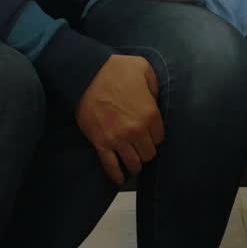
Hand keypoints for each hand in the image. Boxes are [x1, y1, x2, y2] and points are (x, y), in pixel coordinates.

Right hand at [75, 54, 164, 184]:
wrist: (86, 73)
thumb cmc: (116, 69)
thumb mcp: (144, 69)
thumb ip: (154, 86)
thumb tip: (155, 99)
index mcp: (150, 113)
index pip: (160, 137)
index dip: (155, 136)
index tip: (150, 134)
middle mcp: (137, 130)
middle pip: (149, 153)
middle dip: (146, 151)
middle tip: (141, 147)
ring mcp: (118, 139)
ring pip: (134, 163)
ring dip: (134, 165)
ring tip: (133, 164)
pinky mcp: (101, 143)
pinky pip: (111, 166)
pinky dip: (116, 175)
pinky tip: (119, 178)